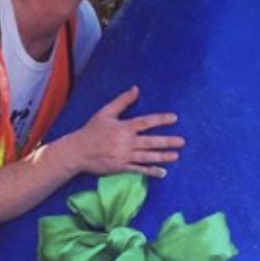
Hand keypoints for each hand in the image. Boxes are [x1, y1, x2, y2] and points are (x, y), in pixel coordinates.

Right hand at [63, 86, 184, 177]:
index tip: (174, 118)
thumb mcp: (105, 112)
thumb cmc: (92, 130)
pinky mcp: (120, 168)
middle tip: (182, 142)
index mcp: (123, 127)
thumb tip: (136, 89)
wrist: (77, 151)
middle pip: (150, 141)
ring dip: (162, 157)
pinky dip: (151, 172)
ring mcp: (123, 156)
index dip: (161, 119)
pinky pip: (138, 170)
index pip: (146, 122)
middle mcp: (125, 142)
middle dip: (167, 141)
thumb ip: (122, 101)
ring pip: (147, 157)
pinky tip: (162, 172)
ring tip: (176, 156)